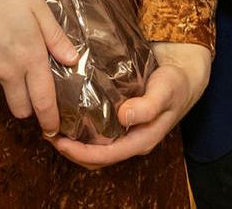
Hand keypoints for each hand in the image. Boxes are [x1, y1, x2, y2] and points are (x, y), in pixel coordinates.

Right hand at [0, 0, 78, 134]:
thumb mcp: (35, 5)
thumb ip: (55, 36)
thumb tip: (73, 60)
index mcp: (30, 57)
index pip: (44, 100)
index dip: (50, 119)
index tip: (53, 130)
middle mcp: (8, 72)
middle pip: (20, 108)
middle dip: (26, 105)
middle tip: (25, 85)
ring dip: (1, 77)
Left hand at [50, 42, 210, 168]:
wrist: (183, 75)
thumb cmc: (175, 84)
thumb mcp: (165, 91)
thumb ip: (148, 106)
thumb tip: (124, 117)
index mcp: (141, 140)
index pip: (106, 155)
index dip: (81, 153)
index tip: (59, 142)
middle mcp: (131, 140)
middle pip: (96, 157)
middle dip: (71, 150)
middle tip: (48, 133)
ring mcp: (126, 132)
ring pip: (95, 147)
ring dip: (73, 142)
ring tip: (53, 126)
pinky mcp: (121, 120)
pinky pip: (98, 132)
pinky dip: (81, 129)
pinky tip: (69, 114)